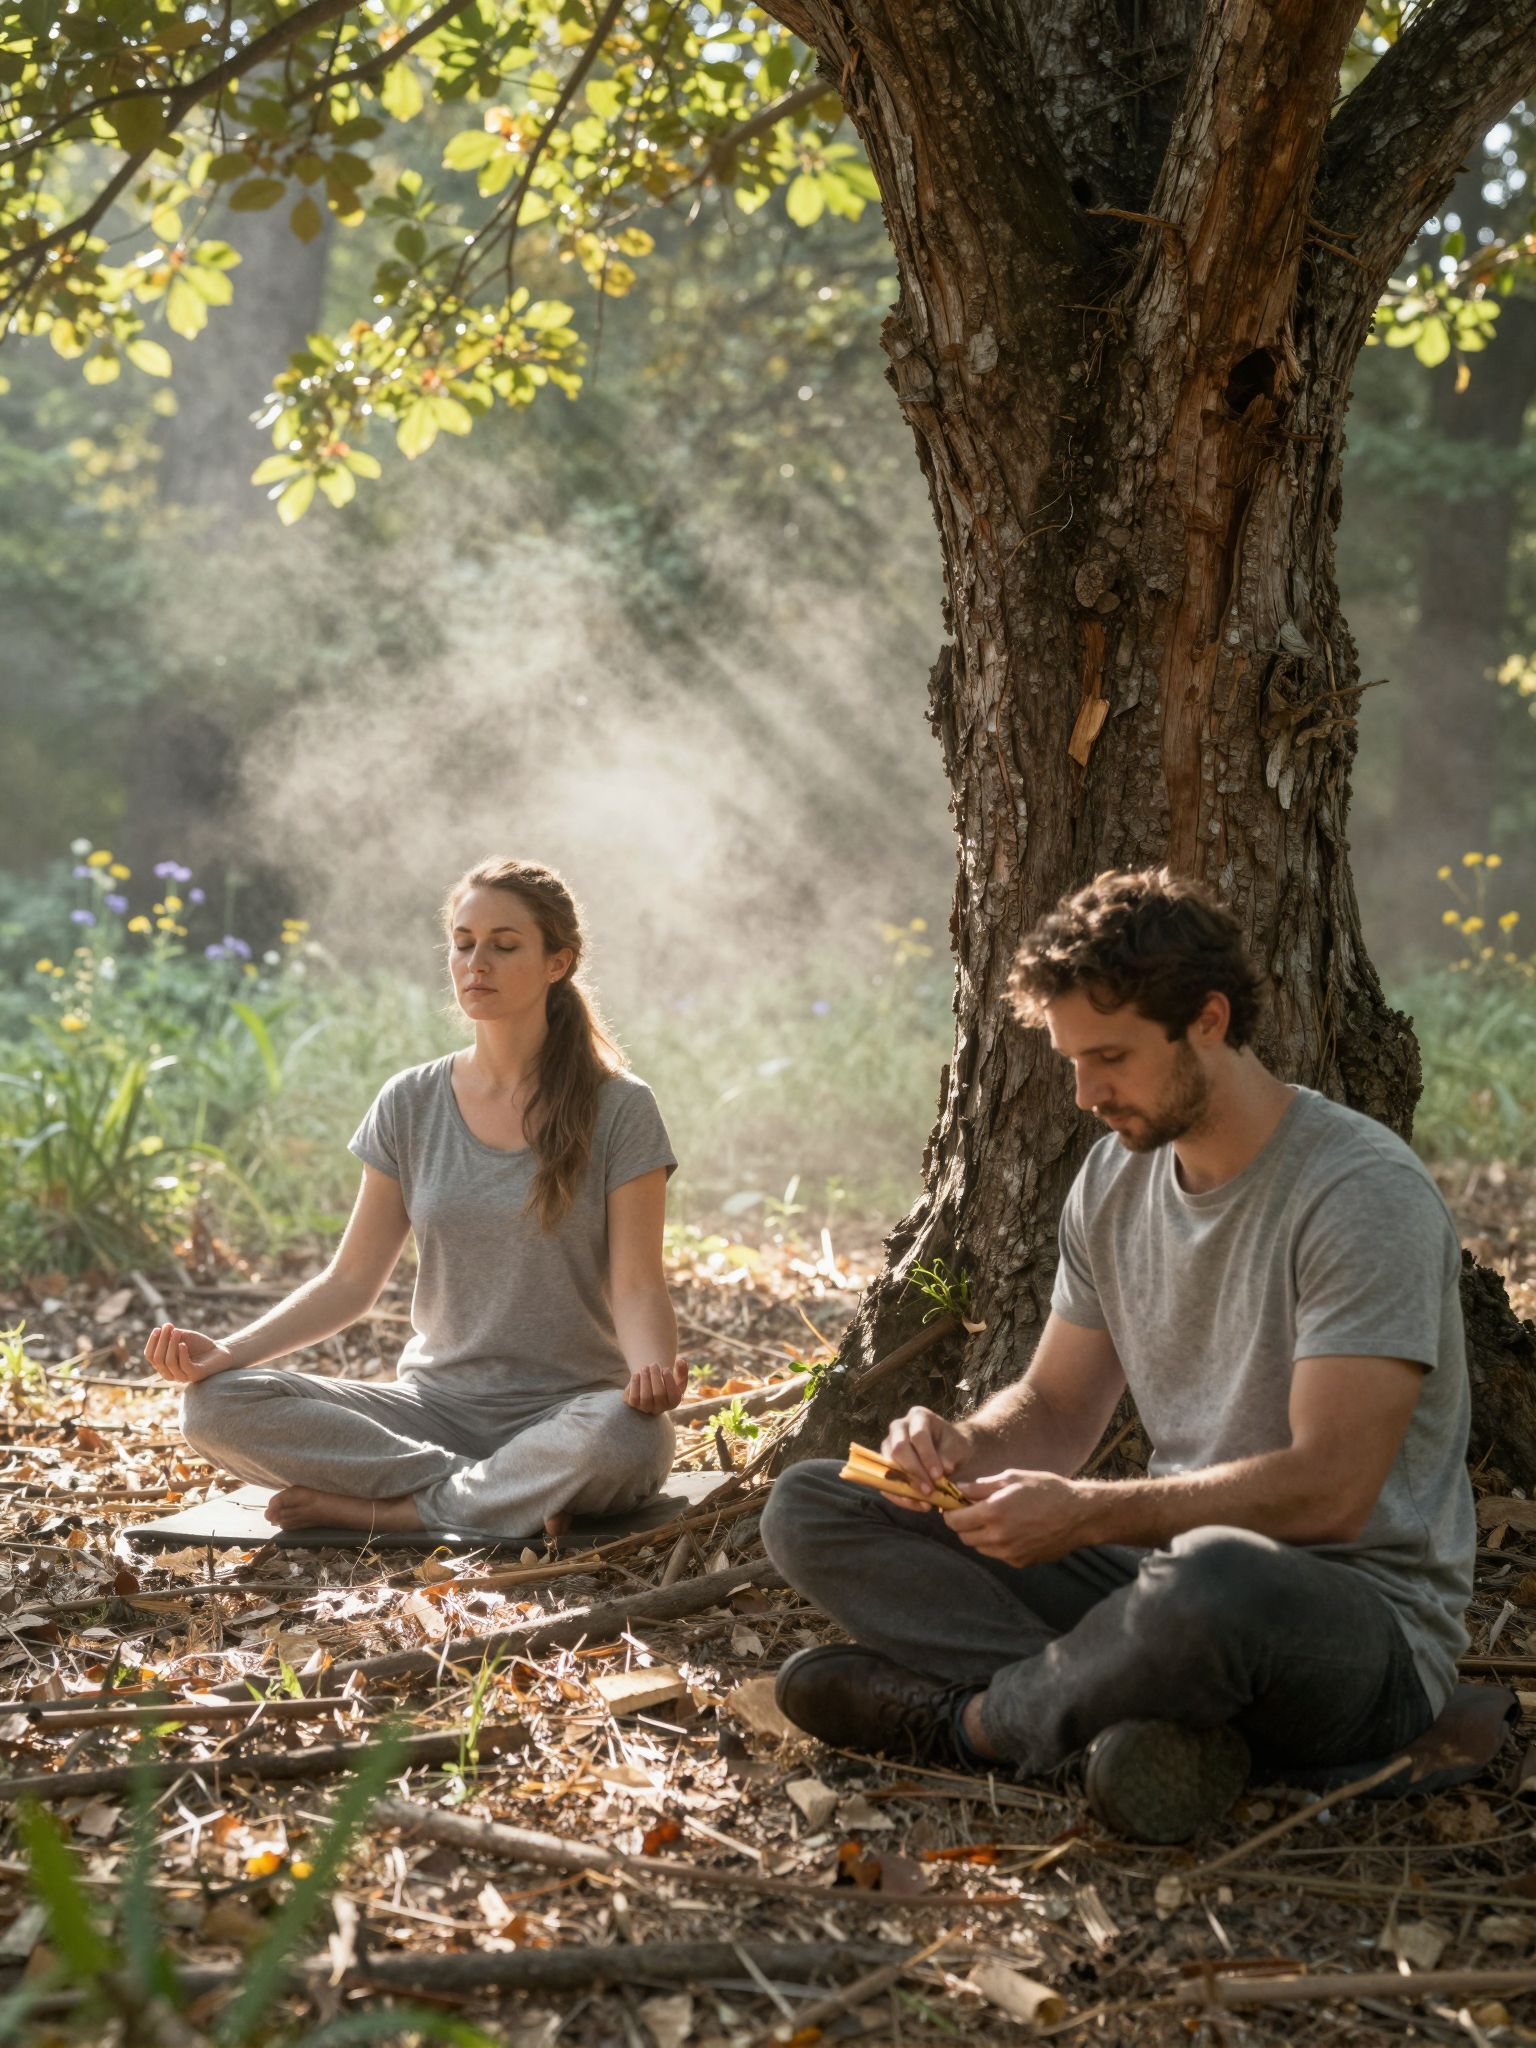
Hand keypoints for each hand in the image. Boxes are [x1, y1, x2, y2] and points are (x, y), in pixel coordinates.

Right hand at [144, 1324, 238, 1385]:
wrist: (220, 1351)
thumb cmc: (199, 1344)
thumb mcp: (183, 1337)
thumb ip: (171, 1335)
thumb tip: (161, 1328)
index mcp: (164, 1365)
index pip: (150, 1356)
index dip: (152, 1343)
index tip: (158, 1329)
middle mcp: (170, 1373)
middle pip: (158, 1359)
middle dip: (161, 1341)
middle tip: (168, 1326)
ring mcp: (182, 1376)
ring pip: (169, 1362)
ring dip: (171, 1344)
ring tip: (177, 1331)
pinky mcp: (195, 1375)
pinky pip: (184, 1366)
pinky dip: (181, 1354)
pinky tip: (183, 1344)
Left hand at [624, 1359, 688, 1414]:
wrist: (649, 1386)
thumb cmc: (666, 1381)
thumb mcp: (676, 1377)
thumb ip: (682, 1370)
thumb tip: (681, 1362)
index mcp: (673, 1402)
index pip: (674, 1396)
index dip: (670, 1382)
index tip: (666, 1369)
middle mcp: (660, 1408)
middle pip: (659, 1395)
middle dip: (656, 1377)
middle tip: (654, 1364)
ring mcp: (646, 1408)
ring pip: (645, 1397)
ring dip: (645, 1380)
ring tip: (645, 1368)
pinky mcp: (634, 1406)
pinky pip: (633, 1398)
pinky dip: (634, 1385)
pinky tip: (636, 1375)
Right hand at [882, 1404, 972, 1506]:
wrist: (949, 1452)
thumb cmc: (953, 1445)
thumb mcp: (958, 1446)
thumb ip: (951, 1454)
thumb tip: (945, 1467)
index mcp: (918, 1416)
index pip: (918, 1435)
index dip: (927, 1456)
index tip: (939, 1475)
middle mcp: (898, 1427)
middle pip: (899, 1449)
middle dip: (914, 1472)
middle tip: (930, 1491)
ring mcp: (888, 1444)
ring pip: (889, 1465)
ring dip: (906, 1486)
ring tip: (924, 1502)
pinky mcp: (885, 1464)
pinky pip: (886, 1481)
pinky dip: (901, 1496)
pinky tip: (917, 1505)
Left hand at [942, 1469, 1088, 1566]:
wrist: (1078, 1515)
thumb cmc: (1047, 1490)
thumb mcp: (1013, 1478)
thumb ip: (981, 1486)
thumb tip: (958, 1489)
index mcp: (993, 1512)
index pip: (954, 1521)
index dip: (950, 1513)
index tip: (953, 1507)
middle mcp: (998, 1537)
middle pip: (964, 1537)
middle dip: (964, 1525)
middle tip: (973, 1512)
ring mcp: (1009, 1553)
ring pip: (980, 1548)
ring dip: (980, 1535)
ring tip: (995, 1520)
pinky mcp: (1020, 1562)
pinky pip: (998, 1554)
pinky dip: (997, 1544)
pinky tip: (1012, 1530)